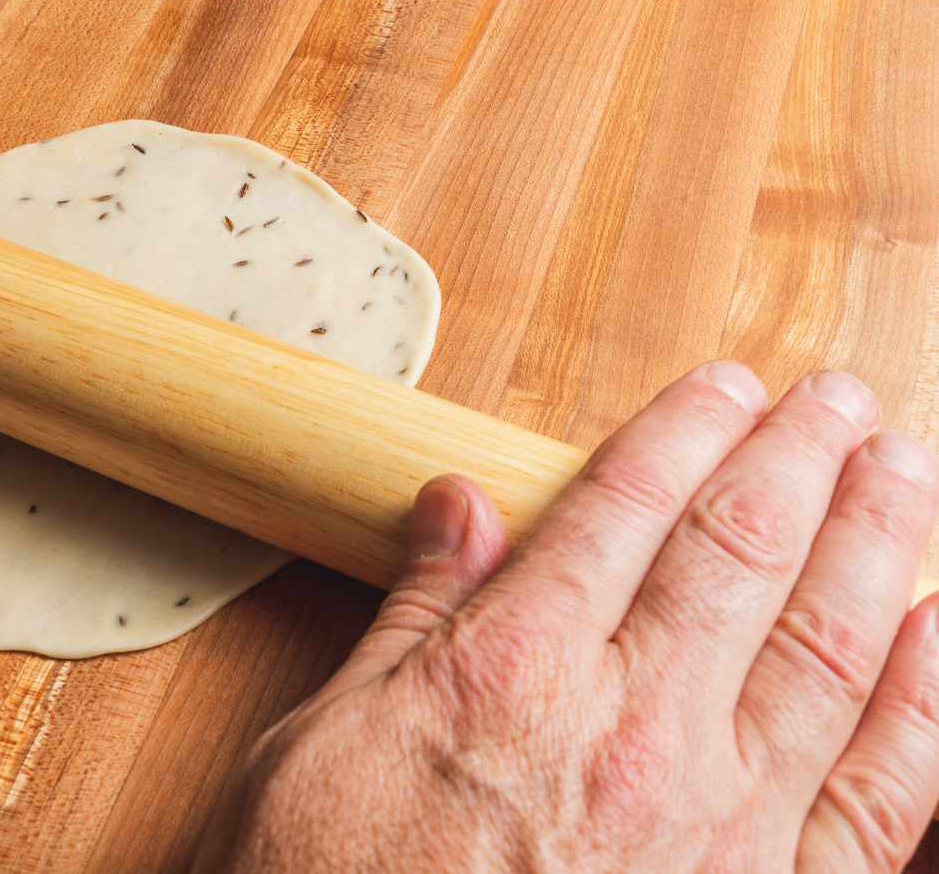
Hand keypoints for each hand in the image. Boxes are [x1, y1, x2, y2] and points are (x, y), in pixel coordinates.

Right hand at [198, 364, 938, 870]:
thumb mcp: (328, 737)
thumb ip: (414, 615)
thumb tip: (457, 506)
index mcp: (516, 673)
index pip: (626, 510)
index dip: (682, 431)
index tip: (722, 385)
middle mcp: (634, 730)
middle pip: (739, 553)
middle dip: (796, 456)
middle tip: (835, 398)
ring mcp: (718, 823)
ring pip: (824, 645)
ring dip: (872, 540)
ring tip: (898, 468)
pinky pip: (881, 793)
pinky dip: (922, 700)